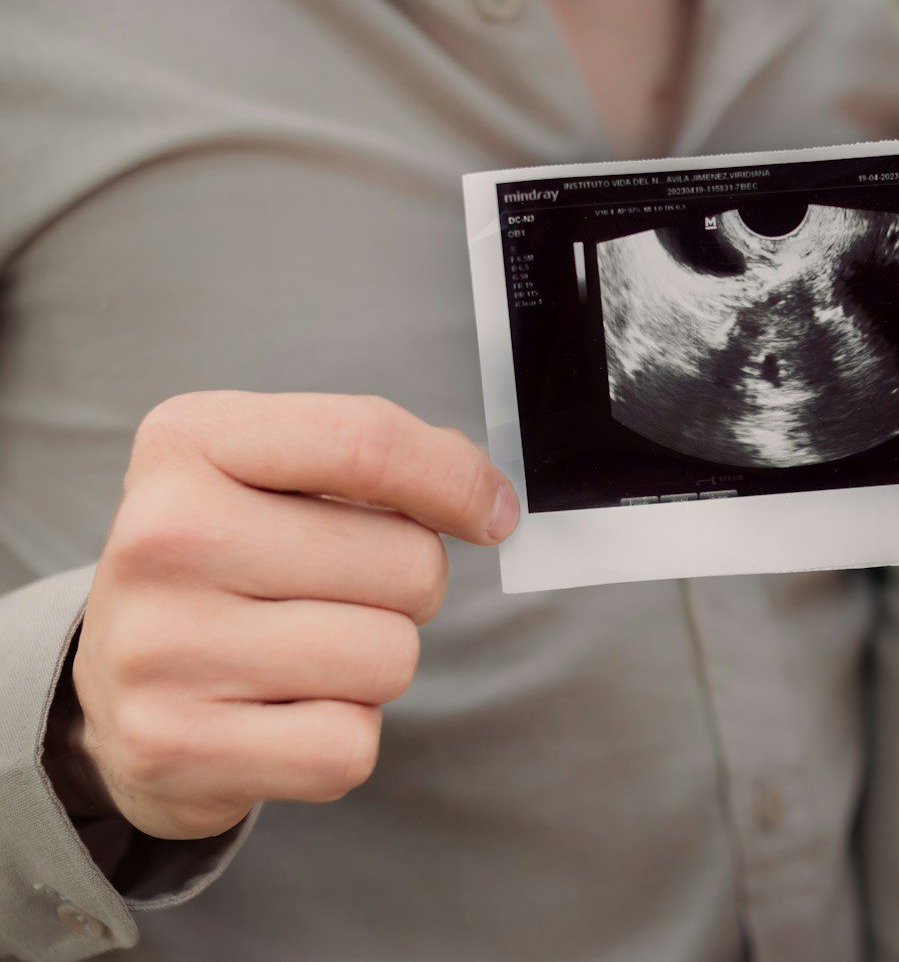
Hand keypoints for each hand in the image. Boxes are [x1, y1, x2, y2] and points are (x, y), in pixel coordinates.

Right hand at [62, 392, 518, 838]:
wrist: (115, 691)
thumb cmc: (228, 566)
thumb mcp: (274, 474)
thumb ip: (381, 461)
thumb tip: (489, 498)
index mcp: (188, 441)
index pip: (369, 443)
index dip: (458, 482)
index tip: (492, 513)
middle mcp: (161, 536)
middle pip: (408, 563)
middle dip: (410, 588)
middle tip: (341, 596)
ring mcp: (161, 647)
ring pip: (390, 658)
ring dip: (376, 666)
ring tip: (304, 654)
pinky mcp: (174, 747)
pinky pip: (349, 746)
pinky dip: (342, 739)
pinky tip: (281, 715)